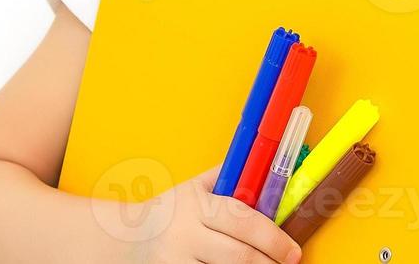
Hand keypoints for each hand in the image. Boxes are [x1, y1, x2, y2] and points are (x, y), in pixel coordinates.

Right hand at [134, 165, 302, 263]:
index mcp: (197, 206)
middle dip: (269, 263)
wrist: (125, 240)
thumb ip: (228, 178)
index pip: (243, 222)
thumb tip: (268, 163)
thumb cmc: (168, 212)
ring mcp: (176, 263)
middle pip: (238, 256)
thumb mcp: (194, 188)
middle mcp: (185, 236)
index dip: (274, 239)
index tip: (293, 250)